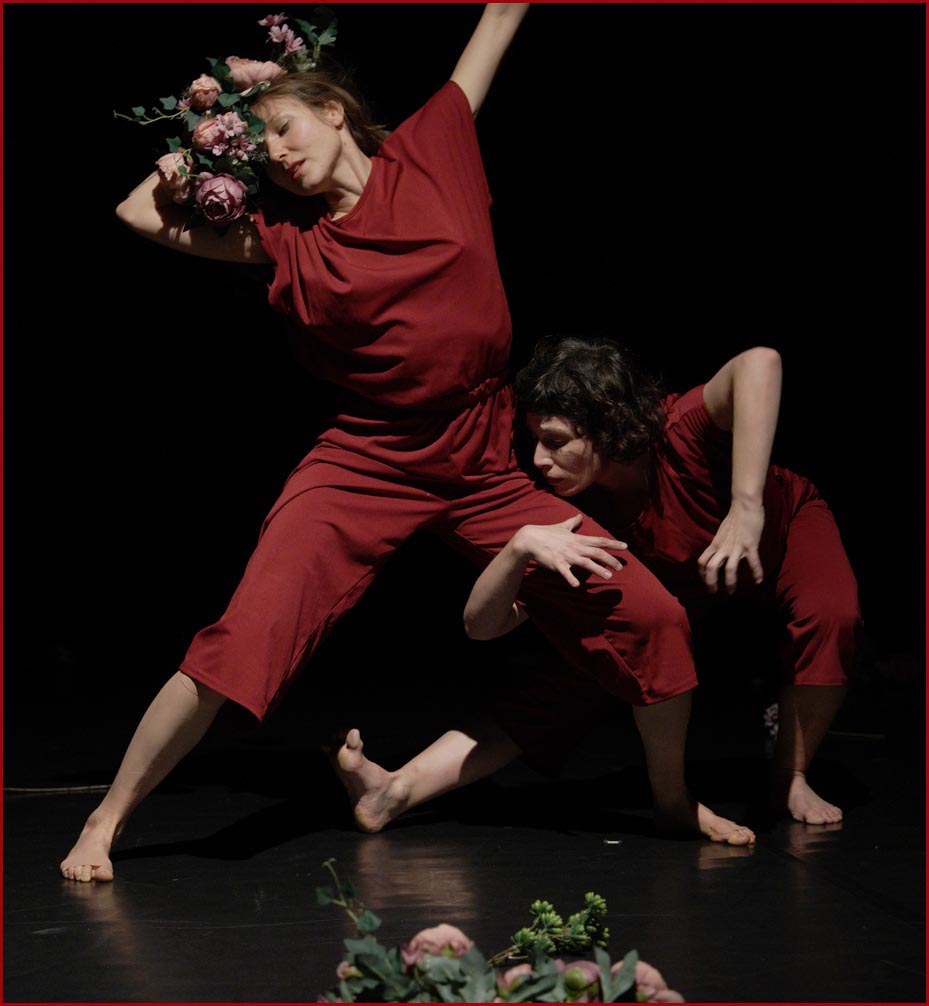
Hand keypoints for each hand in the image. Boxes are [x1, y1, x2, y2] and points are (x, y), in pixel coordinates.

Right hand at [512, 514, 626, 587]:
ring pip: (586, 562)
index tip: (626, 546)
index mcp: (578, 539)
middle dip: (611, 560)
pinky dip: (571, 578)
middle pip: (597, 553)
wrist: (529, 539)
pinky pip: (566, 572)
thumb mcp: (562, 526)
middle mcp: (575, 547)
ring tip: (609, 576)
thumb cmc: (546, 533)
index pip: (599, 541)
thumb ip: (572, 523)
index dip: (613, 544)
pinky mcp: (557, 564)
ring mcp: (567, 556)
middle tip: (620, 568)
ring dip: (598, 569)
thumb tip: (579, 516)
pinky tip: (577, 585)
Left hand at [698, 500, 764, 594]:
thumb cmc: (735, 518)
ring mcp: (736, 547)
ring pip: (729, 569)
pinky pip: (753, 562)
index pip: (702, 561)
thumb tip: (719, 552)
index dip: (701, 573)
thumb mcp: (722, 532)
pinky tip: (759, 581)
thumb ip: (720, 543)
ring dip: (730, 582)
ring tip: (731, 591)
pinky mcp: (750, 545)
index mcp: (715, 544)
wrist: (744, 505)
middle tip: (713, 592)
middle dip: (711, 582)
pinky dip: (756, 572)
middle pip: (711, 568)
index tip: (704, 580)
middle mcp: (723, 547)